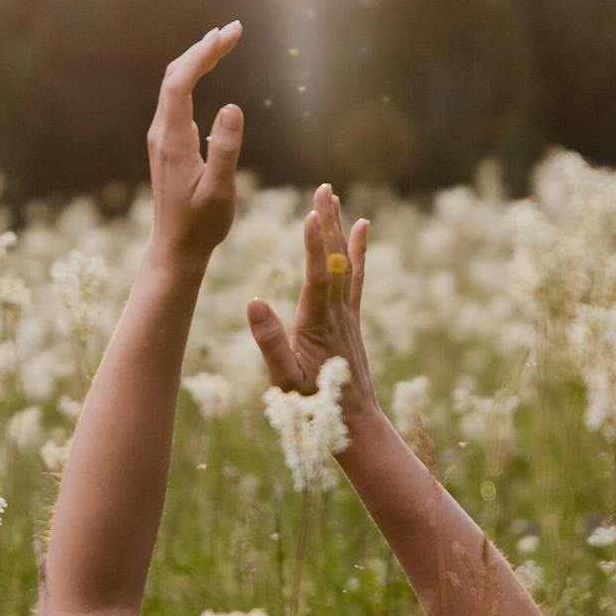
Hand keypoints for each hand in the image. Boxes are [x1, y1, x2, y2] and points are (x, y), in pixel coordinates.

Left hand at [146, 22, 244, 265]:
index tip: (229, 34)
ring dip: (198, 59)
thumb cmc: (200, 224)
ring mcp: (163, 137)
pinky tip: (206, 69)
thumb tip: (233, 106)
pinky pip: (177, 96)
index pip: (180, 82)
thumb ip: (225, 149)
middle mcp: (162, 133)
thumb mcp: (219, 190)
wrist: (176, 249)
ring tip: (223, 39)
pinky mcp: (168, 143)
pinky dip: (193, 75)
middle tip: (234, 29)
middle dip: (203, 48)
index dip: (202, 53)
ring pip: (175, 84)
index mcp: (172, 140)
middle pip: (175, 76)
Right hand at [245, 183, 376, 425]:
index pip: (318, 276)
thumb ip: (271, 343)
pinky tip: (362, 227)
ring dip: (338, 228)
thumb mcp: (285, 380)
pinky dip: (358, 250)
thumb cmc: (314, 407)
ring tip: (334, 197)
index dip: (315, 245)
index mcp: (317, 325)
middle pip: (334, 260)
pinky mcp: (351, 318)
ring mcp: (347, 314)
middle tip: (324, 189)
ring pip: (345, 263)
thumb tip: (253, 303)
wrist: (357, 426)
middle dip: (327, 223)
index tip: (312, 213)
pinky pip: (356, 276)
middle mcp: (337, 313)